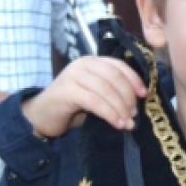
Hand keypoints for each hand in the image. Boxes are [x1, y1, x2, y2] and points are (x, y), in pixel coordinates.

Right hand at [21, 56, 146, 137]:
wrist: (42, 115)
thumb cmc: (72, 107)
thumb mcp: (96, 95)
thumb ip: (112, 92)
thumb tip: (137, 102)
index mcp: (93, 62)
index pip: (119, 66)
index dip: (134, 79)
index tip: (144, 95)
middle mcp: (83, 64)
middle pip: (115, 77)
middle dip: (128, 97)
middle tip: (134, 115)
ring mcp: (74, 75)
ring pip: (106, 90)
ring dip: (121, 108)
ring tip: (128, 123)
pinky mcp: (67, 90)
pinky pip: (95, 101)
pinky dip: (109, 113)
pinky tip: (116, 124)